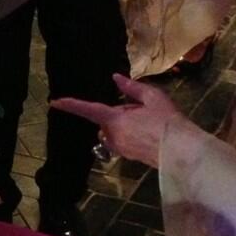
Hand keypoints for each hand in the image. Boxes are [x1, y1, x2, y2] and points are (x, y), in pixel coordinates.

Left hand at [52, 73, 187, 167]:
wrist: (180, 151)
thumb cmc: (166, 121)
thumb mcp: (152, 97)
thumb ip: (131, 88)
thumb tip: (116, 78)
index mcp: (115, 120)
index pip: (89, 109)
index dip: (71, 105)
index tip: (55, 102)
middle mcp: (112, 136)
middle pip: (106, 120)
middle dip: (117, 114)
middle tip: (142, 110)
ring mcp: (120, 149)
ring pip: (113, 131)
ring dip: (124, 124)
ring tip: (148, 121)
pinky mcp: (128, 157)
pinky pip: (122, 141)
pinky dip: (130, 134)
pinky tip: (149, 133)